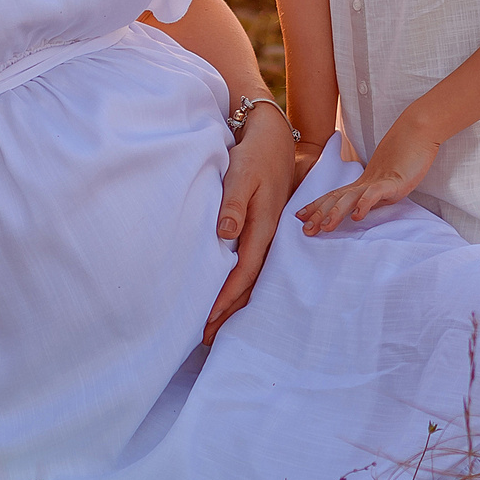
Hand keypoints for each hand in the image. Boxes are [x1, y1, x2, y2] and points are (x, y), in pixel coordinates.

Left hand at [204, 116, 296, 342]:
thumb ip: (232, 204)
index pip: (244, 272)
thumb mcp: (240, 175)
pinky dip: (239, 287)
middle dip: (229, 312)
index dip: (226, 298)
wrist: (272, 141)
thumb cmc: (253, 158)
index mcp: (264, 228)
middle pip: (250, 284)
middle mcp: (268, 238)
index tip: (208, 319)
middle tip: (207, 338)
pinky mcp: (261, 232)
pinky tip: (228, 296)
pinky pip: (251, 267)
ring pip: (251, 279)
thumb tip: (225, 234)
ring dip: (234, 304)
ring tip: (214, 327)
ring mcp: (266, 236)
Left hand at [298, 114, 439, 233]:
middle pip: (336, 199)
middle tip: (305, 230)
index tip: (300, 216)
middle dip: (319, 214)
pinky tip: (357, 216)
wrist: (418, 130)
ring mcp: (378, 180)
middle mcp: (365, 181)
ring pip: (351, 197)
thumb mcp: (388, 180)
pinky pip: (375, 193)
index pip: (334, 196)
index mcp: (362, 183)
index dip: (317, 206)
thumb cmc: (406, 154)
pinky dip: (364, 204)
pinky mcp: (394, 181)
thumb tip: (366, 207)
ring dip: (336, 212)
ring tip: (324, 227)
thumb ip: (376, 193)